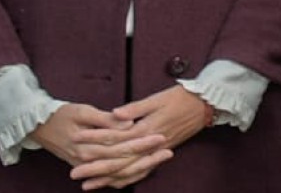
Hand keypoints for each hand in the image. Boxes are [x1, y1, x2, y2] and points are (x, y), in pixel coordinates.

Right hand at [27, 104, 168, 186]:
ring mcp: (87, 167)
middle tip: (168, 150)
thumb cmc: (62, 115)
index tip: (160, 135)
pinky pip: (110, 178)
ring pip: (118, 173)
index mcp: (88, 146)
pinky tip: (144, 170)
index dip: (141, 141)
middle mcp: (88, 160)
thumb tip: (128, 124)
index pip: (120, 146)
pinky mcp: (88, 168)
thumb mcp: (83, 111)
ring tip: (161, 159)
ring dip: (141, 168)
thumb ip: (106, 119)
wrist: (39, 127)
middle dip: (147, 156)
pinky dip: (127, 176)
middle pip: (122, 162)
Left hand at [72, 85, 212, 187]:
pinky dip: (127, 179)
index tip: (76, 141)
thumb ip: (135, 109)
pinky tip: (113, 184)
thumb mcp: (158, 98)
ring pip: (130, 171)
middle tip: (74, 175)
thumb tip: (114, 115)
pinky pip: (142, 171)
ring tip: (88, 185)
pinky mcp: (161, 153)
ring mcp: (156, 151)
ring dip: (108, 179)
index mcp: (147, 128)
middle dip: (96, 169)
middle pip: (119, 161)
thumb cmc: (181, 97)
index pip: (116, 138)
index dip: (95, 140)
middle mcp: (151, 144)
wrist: (206, 105)